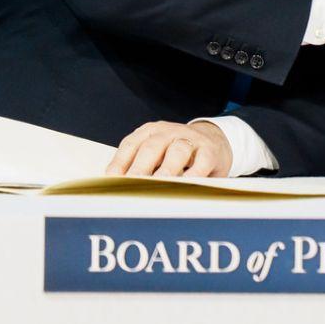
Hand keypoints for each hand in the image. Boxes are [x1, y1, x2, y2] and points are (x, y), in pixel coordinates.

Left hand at [106, 120, 232, 177]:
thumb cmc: (174, 154)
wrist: (212, 140)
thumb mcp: (154, 155)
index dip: (120, 163)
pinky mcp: (210, 150)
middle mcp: (169, 132)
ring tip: (160, 185)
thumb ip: (137, 167)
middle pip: (152, 147)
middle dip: (141, 168)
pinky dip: (194, 174)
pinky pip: (202, 161)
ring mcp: (191, 139)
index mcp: (149, 132)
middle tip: (133, 186)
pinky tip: (187, 185)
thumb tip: (117, 190)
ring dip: (167, 169)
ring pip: (178, 151)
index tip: (112, 182)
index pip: (131, 145)